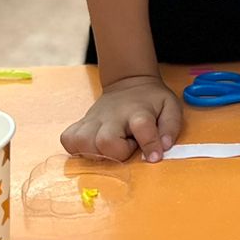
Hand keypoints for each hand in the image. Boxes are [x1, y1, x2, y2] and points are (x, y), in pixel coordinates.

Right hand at [61, 75, 181, 162]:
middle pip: (105, 140)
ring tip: (110, 148)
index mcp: (138, 111)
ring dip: (95, 153)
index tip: (154, 157)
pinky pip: (68, 139)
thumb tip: (164, 147)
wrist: (129, 82)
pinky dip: (77, 148)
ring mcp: (94, 119)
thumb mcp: (170, 107)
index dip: (149, 143)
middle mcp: (113, 115)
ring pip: (82, 142)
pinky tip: (92, 146)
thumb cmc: (151, 100)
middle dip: (117, 152)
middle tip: (127, 147)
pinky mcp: (81, 123)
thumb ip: (170, 127)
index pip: (142, 126)